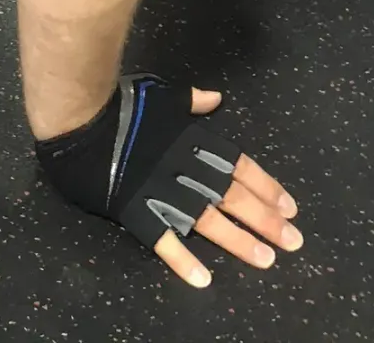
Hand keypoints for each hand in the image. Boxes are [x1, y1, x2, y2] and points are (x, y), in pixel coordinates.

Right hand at [34, 74, 303, 289]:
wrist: (80, 119)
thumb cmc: (122, 104)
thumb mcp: (162, 94)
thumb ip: (191, 101)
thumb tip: (214, 98)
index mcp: (193, 140)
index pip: (239, 167)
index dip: (266, 187)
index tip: (290, 208)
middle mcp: (185, 168)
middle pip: (233, 197)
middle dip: (265, 220)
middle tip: (293, 241)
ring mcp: (161, 191)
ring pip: (207, 221)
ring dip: (237, 241)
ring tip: (264, 259)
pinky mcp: (135, 210)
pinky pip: (162, 240)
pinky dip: (182, 260)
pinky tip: (203, 279)